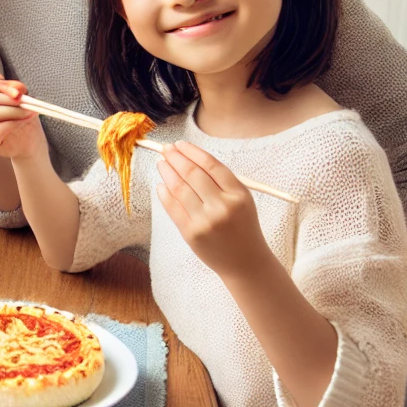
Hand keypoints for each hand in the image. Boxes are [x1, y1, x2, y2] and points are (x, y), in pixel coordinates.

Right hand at [0, 73, 45, 159]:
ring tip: (29, 111)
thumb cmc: (20, 115)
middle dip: (6, 98)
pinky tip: (25, 121)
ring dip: (14, 111)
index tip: (18, 91)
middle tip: (25, 101)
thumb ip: (15, 89)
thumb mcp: (19, 98)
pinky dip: (15, 123)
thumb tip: (16, 88)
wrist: (28, 139)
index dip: (1, 86)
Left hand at [155, 142, 269, 278]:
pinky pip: (173, 208)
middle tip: (166, 149)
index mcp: (239, 195)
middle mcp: (222, 206)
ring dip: (167, 173)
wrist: (245, 262)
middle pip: (193, 174)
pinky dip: (164, 194)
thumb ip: (221, 182)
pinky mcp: (191, 233)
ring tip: (162, 164)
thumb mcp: (242, 200)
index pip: (211, 165)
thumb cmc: (242, 226)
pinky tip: (161, 185)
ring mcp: (205, 221)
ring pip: (180, 189)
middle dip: (176, 158)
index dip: (192, 152)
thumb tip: (188, 159)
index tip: (180, 144)